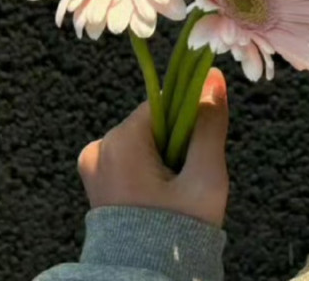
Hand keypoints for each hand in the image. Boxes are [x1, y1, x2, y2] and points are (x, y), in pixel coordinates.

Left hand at [77, 67, 228, 227]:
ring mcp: (94, 167)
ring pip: (146, 142)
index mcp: (121, 140)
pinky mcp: (97, 184)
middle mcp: (100, 147)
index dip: (190, 119)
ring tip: (176, 194)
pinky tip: (162, 199)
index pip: (164, 103)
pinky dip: (152, 172)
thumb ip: (210, 124)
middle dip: (179, 143)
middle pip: (155, 123)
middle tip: (191, 179)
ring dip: (167, 159)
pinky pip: (132, 161)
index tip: (201, 148)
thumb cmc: (177, 232)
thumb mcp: (205, 176)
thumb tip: (214, 76)